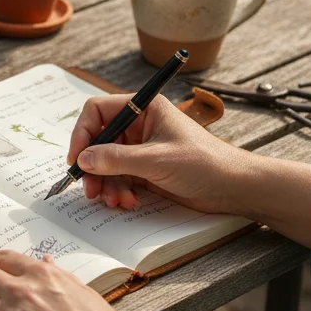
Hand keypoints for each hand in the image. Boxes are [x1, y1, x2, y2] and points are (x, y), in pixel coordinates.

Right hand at [67, 94, 250, 213]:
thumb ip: (117, 159)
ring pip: (107, 163)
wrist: (232, 188)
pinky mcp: (145, 169)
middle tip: (91, 190)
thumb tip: (84, 159)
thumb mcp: (156, 160)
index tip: (77, 159)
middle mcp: (140, 125)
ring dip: (106, 184)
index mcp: (144, 108)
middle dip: (93, 166)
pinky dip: (119, 191)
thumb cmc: (204, 163)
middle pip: (99, 140)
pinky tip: (129, 202)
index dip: (83, 133)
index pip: (98, 111)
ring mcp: (141, 148)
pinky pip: (119, 178)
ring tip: (116, 201)